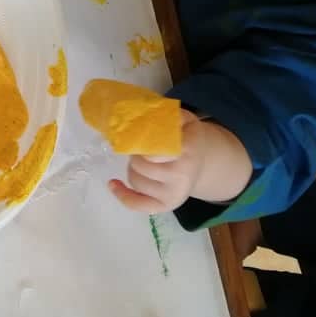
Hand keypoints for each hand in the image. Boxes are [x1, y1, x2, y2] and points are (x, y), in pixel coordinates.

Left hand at [109, 112, 255, 213]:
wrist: (202, 165)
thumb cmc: (188, 139)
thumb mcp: (186, 120)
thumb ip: (171, 114)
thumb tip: (146, 110)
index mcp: (187, 152)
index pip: (157, 151)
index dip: (143, 145)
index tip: (138, 139)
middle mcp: (181, 176)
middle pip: (142, 166)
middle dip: (135, 155)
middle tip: (138, 148)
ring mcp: (173, 194)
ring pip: (137, 181)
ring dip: (132, 169)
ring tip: (138, 160)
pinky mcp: (165, 206)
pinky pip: (138, 204)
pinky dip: (123, 196)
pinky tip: (113, 184)